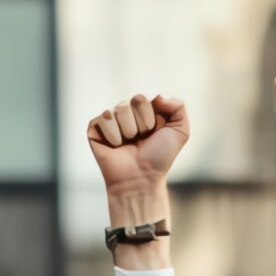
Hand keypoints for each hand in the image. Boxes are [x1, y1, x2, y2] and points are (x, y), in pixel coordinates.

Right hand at [87, 94, 188, 217]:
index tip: (152, 133)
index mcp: (144, 110)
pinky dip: (113, 136)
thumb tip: (158, 96)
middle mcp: (127, 112)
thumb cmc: (159, 158)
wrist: (140, 178)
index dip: (150, 117)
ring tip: (128, 144)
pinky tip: (115, 146)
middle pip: (133, 100)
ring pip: (119, 109)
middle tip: (140, 140)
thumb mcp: (180, 131)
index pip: (143, 99)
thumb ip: (178, 107)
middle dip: (141, 124)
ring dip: (128, 131)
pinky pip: (104, 119)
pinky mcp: (94, 129)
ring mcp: (110, 120)